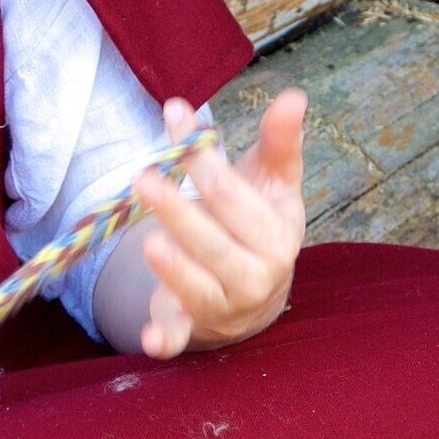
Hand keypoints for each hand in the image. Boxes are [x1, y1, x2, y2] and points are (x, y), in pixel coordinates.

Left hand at [124, 89, 305, 358]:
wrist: (256, 293)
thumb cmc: (259, 224)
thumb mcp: (274, 185)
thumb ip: (279, 143)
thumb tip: (294, 96)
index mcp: (276, 235)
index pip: (234, 196)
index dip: (203, 160)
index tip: (175, 119)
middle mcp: (255, 275)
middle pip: (214, 243)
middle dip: (180, 212)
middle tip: (144, 179)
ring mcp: (224, 306)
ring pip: (197, 287)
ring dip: (174, 270)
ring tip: (150, 243)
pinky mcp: (191, 328)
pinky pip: (178, 338)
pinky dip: (165, 341)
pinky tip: (150, 340)